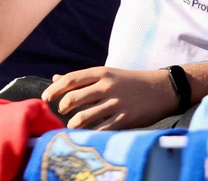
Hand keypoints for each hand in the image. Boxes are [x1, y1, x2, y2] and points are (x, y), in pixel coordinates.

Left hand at [42, 67, 177, 128]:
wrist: (162, 89)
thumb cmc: (131, 82)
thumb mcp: (108, 74)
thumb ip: (82, 78)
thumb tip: (56, 78)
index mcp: (102, 72)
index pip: (71, 79)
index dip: (54, 89)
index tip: (45, 98)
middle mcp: (107, 86)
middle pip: (73, 98)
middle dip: (62, 108)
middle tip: (63, 113)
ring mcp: (116, 103)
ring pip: (83, 117)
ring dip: (73, 124)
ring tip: (73, 126)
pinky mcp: (124, 118)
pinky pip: (100, 130)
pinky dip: (90, 134)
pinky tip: (88, 134)